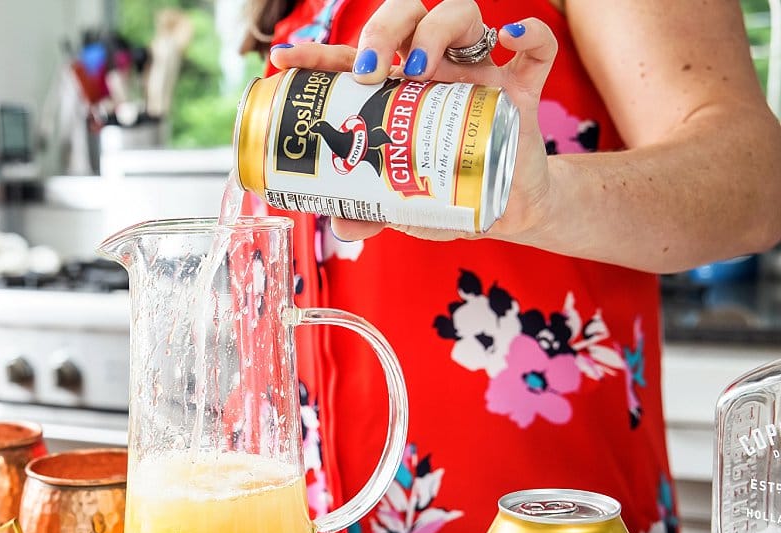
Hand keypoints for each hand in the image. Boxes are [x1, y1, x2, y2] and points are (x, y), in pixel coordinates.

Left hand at [269, 0, 557, 243]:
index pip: (353, 59)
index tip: (285, 59)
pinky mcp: (522, 88)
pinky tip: (508, 39)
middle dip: (382, 31)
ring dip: (436, 30)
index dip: (319, 54)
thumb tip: (341, 223)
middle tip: (370, 72)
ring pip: (461, 15)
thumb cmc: (448, 194)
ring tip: (421, 67)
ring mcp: (479, 73)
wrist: (507, 207)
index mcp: (397, 92)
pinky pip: (534, 48)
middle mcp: (435, 70)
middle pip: (405, 17)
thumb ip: (372, 211)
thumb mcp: (403, 207)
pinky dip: (527, 35)